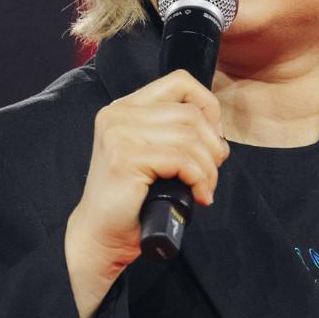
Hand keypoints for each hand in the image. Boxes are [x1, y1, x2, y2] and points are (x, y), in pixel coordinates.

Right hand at [64, 70, 229, 317]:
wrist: (101, 236)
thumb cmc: (132, 201)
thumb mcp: (155, 155)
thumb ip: (175, 132)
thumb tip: (217, 131)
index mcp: (125, 108)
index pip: (180, 81)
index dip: (208, 106)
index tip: (213, 139)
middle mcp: (118, 114)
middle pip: (191, 114)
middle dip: (213, 146)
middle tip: (211, 173)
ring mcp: (119, 134)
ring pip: (190, 138)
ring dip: (209, 168)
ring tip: (205, 188)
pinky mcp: (125, 158)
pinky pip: (183, 159)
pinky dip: (200, 179)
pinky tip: (199, 195)